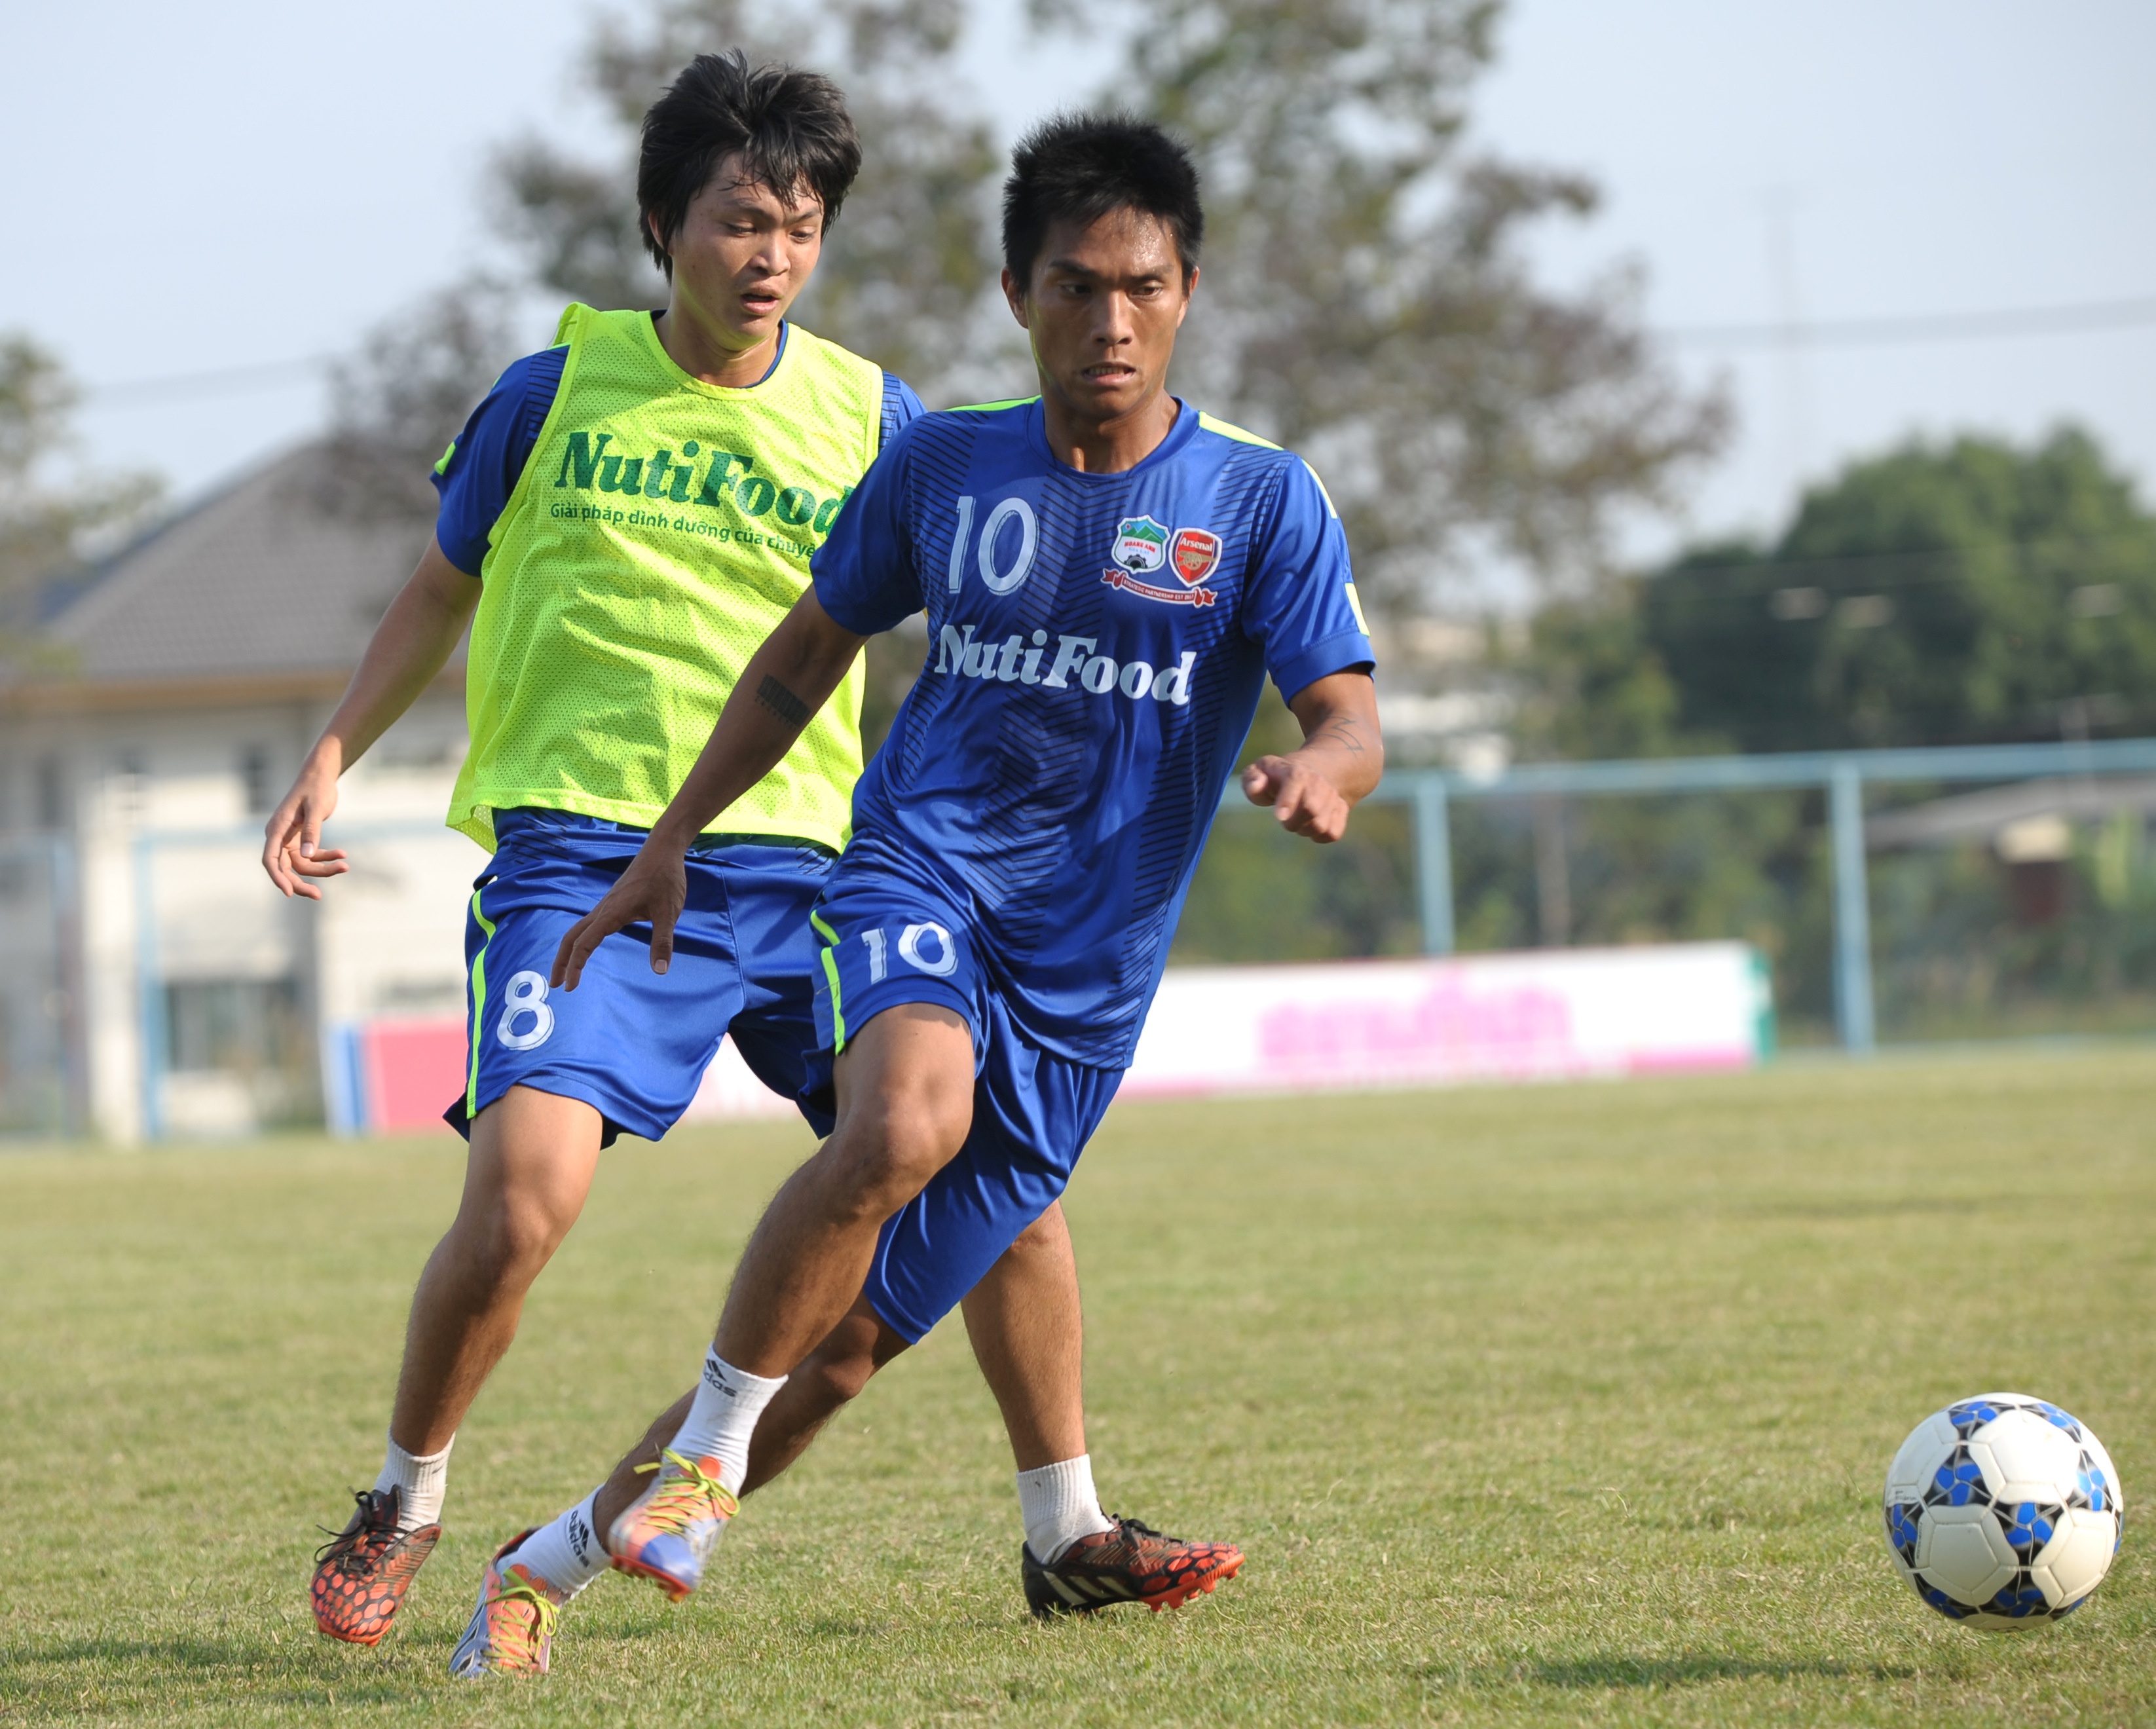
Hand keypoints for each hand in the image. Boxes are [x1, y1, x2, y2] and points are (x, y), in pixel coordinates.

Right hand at [261, 747, 349, 898]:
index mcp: (276, 829)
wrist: (321, 776)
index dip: (277, 877)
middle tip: (318, 896)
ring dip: (323, 868)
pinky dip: (327, 857)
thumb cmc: (316, 788)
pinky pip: (312, 855)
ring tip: (345, 866)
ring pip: (302, 864)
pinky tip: (343, 855)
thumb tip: (306, 856)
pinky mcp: (301, 839)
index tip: (289, 893)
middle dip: (301, 882)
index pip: (270, 859)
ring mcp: (289, 839)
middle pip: (285, 868)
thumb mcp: (316, 809)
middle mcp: (279, 836)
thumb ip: (312, 832)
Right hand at [550, 841, 689, 988]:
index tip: (569, 987)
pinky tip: (586, 947)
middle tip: (555, 984)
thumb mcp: (668, 913)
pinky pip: (588, 923)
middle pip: (571, 937)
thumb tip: (659, 971)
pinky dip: (580, 939)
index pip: (584, 944)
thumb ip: (663, 942)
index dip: (575, 966)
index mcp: (612, 913)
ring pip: (578, 929)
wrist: (662, 850)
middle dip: (561, 961)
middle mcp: (603, 909)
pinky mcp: (612, 902)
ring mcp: (606, 905)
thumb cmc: (665, 879)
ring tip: (566, 971)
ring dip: (568, 950)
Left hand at [1242, 753, 1351, 841]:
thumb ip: (1252, 778)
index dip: (1289, 800)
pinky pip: (1333, 833)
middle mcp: (1317, 781)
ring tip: (1298, 820)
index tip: (1279, 817)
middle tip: (1284, 819)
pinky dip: (1319, 836)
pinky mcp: (1341, 809)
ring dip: (1304, 829)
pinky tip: (1311, 825)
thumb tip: (1257, 786)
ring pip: (1321, 825)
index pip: (1296, 781)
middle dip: (1293, 822)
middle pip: (1311, 808)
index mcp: (1295, 770)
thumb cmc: (1276, 778)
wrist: (1308, 773)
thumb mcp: (1259, 772)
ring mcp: (1332, 795)